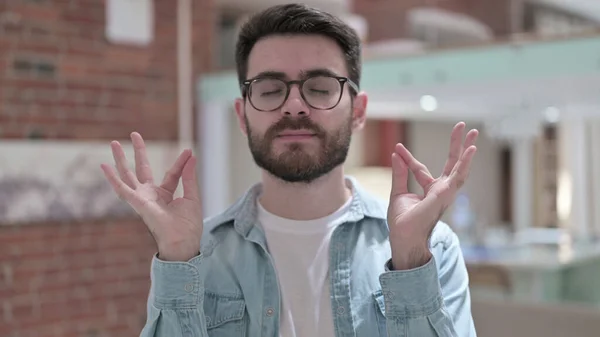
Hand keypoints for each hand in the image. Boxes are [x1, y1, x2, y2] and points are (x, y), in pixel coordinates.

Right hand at [100, 132, 202, 261]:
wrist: (183, 241)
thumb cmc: (188, 225)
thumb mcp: (191, 197)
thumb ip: (188, 177)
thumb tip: (191, 156)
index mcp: (165, 195)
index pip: (172, 174)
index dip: (180, 163)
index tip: (189, 152)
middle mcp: (151, 195)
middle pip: (142, 169)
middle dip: (139, 152)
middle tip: (134, 134)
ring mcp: (142, 198)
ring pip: (128, 175)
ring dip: (121, 159)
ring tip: (114, 142)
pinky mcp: (137, 203)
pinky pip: (121, 189)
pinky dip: (112, 178)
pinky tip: (103, 166)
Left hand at [387, 122, 477, 269]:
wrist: (403, 236)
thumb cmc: (402, 221)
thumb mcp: (398, 191)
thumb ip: (399, 172)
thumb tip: (396, 153)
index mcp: (429, 190)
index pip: (420, 169)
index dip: (408, 158)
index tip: (398, 148)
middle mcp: (440, 190)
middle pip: (451, 164)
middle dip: (458, 145)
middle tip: (464, 127)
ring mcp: (445, 192)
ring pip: (459, 168)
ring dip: (466, 150)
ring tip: (473, 133)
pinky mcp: (446, 194)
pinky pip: (458, 176)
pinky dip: (465, 163)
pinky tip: (471, 149)